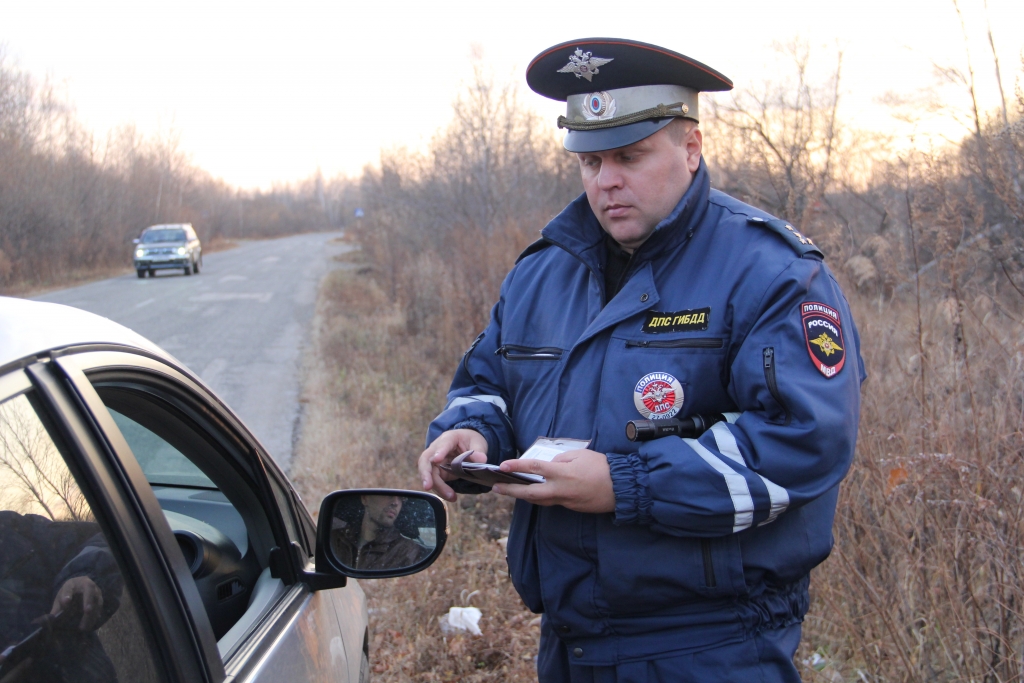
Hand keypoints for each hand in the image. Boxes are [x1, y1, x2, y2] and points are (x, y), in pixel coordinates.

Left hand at [50, 576, 102, 630]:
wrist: (80, 586)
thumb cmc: (68, 593)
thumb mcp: (60, 598)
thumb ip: (57, 607)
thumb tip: (51, 618)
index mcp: (72, 583)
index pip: (69, 587)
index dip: (68, 594)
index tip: (66, 601)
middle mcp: (86, 584)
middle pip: (89, 590)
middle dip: (88, 600)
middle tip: (87, 611)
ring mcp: (95, 590)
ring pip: (97, 600)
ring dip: (92, 613)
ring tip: (83, 626)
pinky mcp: (100, 598)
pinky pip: (99, 607)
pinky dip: (95, 616)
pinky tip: (89, 625)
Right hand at [418, 429, 487, 501]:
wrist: (467, 443)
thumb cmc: (471, 440)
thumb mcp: (478, 443)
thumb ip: (479, 451)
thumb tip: (481, 460)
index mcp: (449, 438)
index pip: (442, 444)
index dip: (439, 451)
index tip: (437, 459)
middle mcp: (437, 449)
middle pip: (426, 461)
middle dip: (425, 474)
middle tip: (427, 486)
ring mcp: (435, 461)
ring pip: (430, 474)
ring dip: (437, 487)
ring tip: (451, 496)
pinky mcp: (438, 471)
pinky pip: (435, 481)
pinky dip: (441, 490)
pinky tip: (451, 496)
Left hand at [491, 449, 614, 513]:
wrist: (621, 488)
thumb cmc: (602, 467)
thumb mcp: (581, 455)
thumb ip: (561, 459)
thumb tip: (550, 466)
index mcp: (562, 473)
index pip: (534, 468)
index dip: (517, 466)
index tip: (503, 466)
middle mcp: (560, 490)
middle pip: (530, 493)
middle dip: (511, 490)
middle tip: (496, 488)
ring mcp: (565, 501)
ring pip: (539, 500)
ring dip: (523, 496)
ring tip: (510, 491)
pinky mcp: (571, 507)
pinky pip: (552, 502)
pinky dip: (540, 498)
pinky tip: (534, 493)